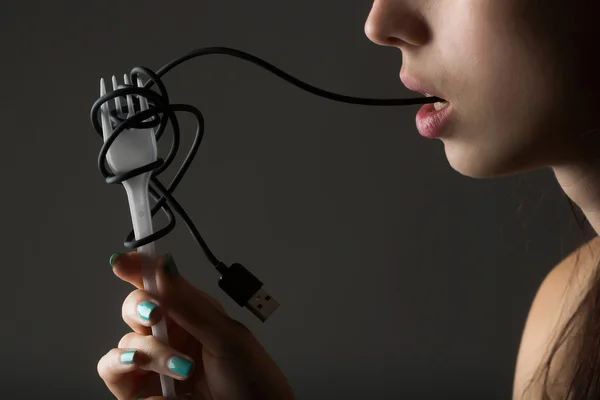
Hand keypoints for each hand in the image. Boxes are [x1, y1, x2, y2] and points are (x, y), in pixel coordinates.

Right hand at [97, 252, 294, 399]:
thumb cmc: (252, 379)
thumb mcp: (226, 337)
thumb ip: (190, 304)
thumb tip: (165, 264)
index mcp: (192, 314)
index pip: (159, 284)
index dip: (138, 269)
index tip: (122, 262)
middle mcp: (170, 335)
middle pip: (133, 310)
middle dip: (141, 311)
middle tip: (156, 316)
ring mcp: (154, 365)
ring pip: (125, 345)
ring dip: (151, 355)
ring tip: (184, 371)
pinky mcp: (140, 393)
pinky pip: (116, 377)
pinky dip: (135, 381)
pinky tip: (166, 393)